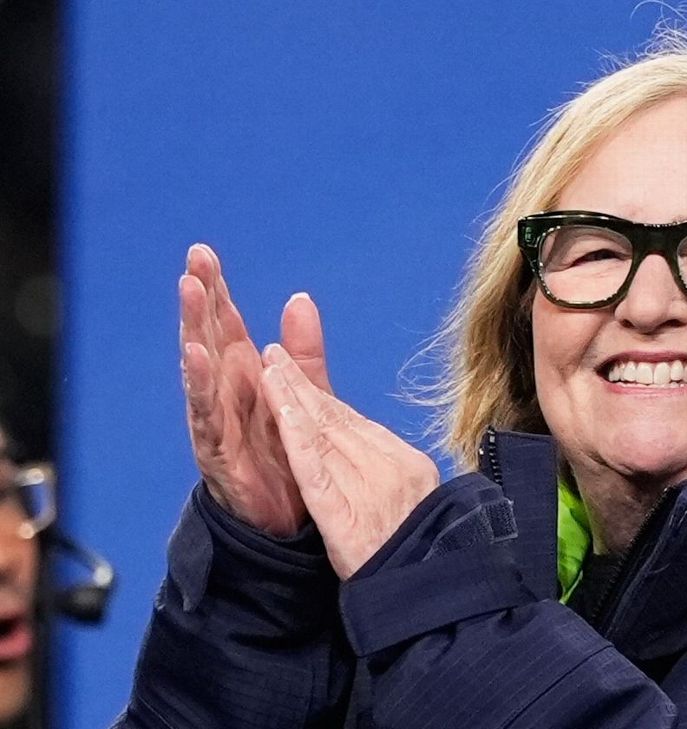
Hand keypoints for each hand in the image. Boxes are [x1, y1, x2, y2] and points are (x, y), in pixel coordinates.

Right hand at [179, 244, 334, 536]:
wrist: (286, 523)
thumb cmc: (285, 458)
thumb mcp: (301, 396)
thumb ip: (302, 353)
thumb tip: (300, 298)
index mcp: (244, 379)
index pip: (226, 326)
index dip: (216, 290)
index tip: (204, 252)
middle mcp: (225, 396)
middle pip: (208, 338)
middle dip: (200, 299)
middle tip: (194, 261)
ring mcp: (217, 423)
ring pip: (201, 370)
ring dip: (195, 330)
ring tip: (190, 294)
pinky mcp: (218, 453)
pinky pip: (207, 416)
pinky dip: (201, 385)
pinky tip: (197, 357)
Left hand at [260, 343, 441, 578]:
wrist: (430, 594)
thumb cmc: (421, 557)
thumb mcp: (417, 507)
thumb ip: (392, 478)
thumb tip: (375, 456)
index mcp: (408, 465)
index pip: (356, 424)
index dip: (322, 396)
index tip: (295, 373)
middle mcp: (391, 469)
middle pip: (338, 420)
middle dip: (302, 386)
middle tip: (273, 354)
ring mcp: (370, 490)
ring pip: (325, 436)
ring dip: (294, 400)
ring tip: (268, 370)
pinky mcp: (347, 514)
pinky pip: (318, 471)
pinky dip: (298, 439)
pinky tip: (281, 414)